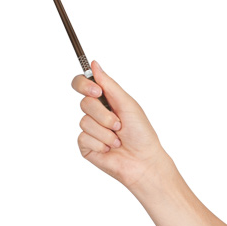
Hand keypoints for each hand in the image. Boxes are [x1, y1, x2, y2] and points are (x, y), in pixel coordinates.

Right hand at [71, 61, 174, 194]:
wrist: (144, 161)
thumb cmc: (141, 134)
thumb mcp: (127, 104)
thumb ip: (109, 84)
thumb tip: (94, 64)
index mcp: (105, 101)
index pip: (82, 85)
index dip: (84, 85)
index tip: (97, 91)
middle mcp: (95, 114)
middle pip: (84, 103)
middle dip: (104, 115)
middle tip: (119, 125)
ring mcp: (90, 130)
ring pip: (84, 122)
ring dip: (106, 132)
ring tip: (118, 139)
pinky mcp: (86, 146)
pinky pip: (84, 137)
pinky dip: (100, 143)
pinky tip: (110, 149)